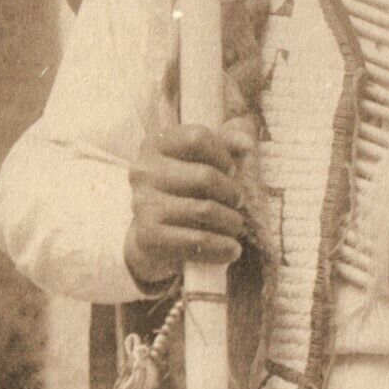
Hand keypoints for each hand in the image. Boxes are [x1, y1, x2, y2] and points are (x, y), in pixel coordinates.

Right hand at [124, 123, 248, 289]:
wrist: (155, 230)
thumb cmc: (188, 185)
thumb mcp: (207, 157)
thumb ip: (230, 141)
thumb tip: (246, 144)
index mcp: (157, 143)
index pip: (198, 138)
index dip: (223, 156)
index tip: (231, 170)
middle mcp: (144, 170)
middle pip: (204, 176)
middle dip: (231, 192)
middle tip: (238, 202)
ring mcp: (142, 204)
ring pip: (203, 210)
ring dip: (230, 221)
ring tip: (236, 225)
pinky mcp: (147, 236)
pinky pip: (195, 242)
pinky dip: (220, 247)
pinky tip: (231, 249)